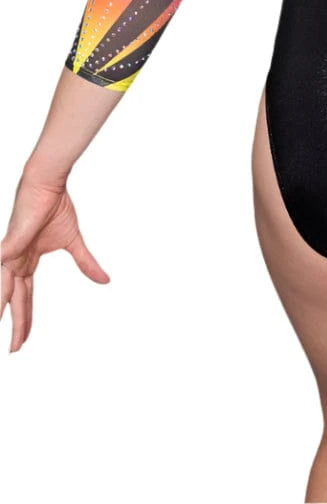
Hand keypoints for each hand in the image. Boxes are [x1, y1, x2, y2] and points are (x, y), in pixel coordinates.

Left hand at [0, 170, 109, 352]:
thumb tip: (106, 280)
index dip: (25, 320)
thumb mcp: (73, 242)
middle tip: (13, 351)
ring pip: (3, 291)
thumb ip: (86, 263)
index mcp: (27, 263)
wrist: (48, 185)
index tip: (22, 342)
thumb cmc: (56, 207)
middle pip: (14, 301)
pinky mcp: (8, 246)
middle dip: (16, 326)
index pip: (25, 298)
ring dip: (1, 310)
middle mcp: (15, 262)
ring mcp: (9, 255)